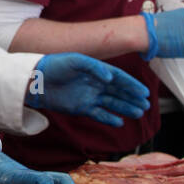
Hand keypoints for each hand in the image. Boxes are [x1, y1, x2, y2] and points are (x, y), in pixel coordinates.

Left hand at [26, 53, 149, 127]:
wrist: (37, 80)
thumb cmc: (55, 65)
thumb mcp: (75, 61)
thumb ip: (94, 67)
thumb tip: (110, 77)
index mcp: (96, 71)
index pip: (118, 79)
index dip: (132, 85)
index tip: (144, 93)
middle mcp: (95, 84)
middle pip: (118, 92)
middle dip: (132, 98)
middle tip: (146, 105)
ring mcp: (89, 97)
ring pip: (112, 104)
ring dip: (125, 108)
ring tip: (138, 113)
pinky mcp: (81, 108)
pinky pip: (99, 114)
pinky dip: (109, 118)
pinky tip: (120, 122)